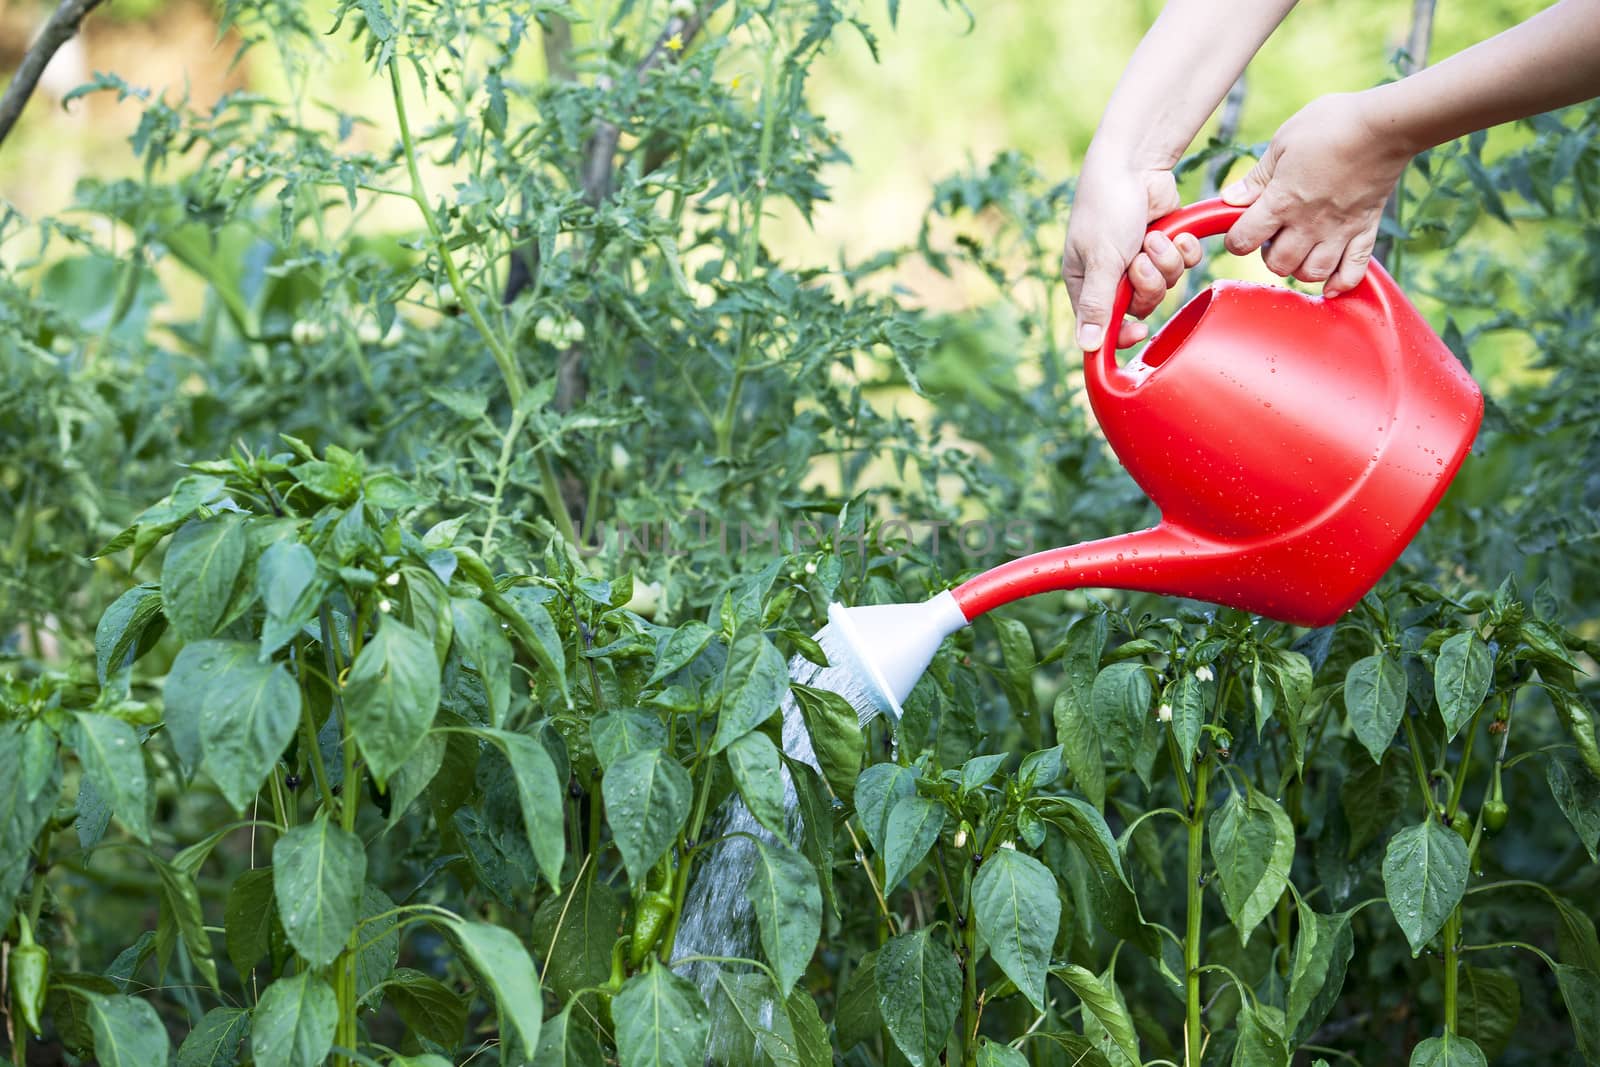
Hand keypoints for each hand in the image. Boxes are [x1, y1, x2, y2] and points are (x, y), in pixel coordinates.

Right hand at [1062, 164, 1202, 351]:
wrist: (1136, 162)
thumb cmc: (1106, 207)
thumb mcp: (1100, 260)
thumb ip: (1097, 305)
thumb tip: (1086, 347)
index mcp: (1085, 282)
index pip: (1101, 326)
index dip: (1121, 335)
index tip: (1138, 334)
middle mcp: (1112, 275)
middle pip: (1141, 306)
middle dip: (1148, 283)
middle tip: (1141, 260)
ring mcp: (1141, 259)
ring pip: (1166, 285)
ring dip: (1166, 261)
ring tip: (1155, 237)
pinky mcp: (1167, 244)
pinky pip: (1185, 265)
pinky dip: (1184, 249)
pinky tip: (1175, 233)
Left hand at [1221, 92, 1414, 295]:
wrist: (1385, 125)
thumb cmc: (1331, 125)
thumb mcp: (1282, 142)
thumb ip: (1257, 177)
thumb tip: (1230, 199)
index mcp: (1282, 201)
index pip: (1244, 240)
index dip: (1236, 239)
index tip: (1241, 229)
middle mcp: (1309, 223)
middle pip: (1277, 265)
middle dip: (1269, 255)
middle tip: (1276, 235)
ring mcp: (1339, 231)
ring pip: (1311, 274)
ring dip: (1300, 268)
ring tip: (1301, 249)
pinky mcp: (1366, 230)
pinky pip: (1352, 272)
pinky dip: (1340, 283)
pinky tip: (1330, 282)